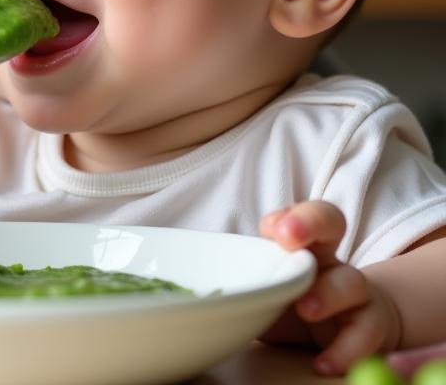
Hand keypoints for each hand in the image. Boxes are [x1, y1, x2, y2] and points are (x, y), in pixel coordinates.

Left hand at [260, 200, 402, 375]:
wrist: (350, 330)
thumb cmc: (295, 301)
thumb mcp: (269, 286)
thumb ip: (248, 280)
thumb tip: (204, 290)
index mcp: (304, 242)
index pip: (301, 212)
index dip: (290, 215)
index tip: (270, 230)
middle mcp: (330, 257)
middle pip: (331, 222)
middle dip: (310, 222)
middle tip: (286, 239)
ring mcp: (353, 290)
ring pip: (351, 281)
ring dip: (327, 294)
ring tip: (306, 309)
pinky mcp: (370, 326)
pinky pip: (366, 334)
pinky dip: (346, 351)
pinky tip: (323, 362)